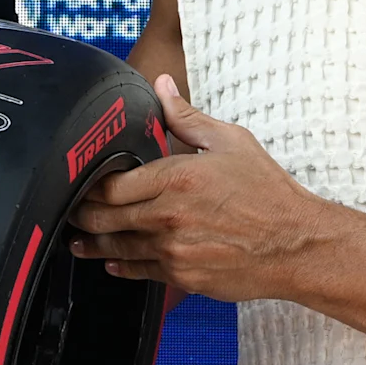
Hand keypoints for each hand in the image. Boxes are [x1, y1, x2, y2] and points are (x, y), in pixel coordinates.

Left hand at [69, 77, 345, 302]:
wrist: (296, 246)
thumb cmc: (269, 193)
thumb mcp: (232, 143)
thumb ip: (187, 118)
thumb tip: (161, 87)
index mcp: (176, 178)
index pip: (111, 184)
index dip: (88, 183)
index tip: (80, 180)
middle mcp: (168, 217)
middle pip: (104, 218)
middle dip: (81, 214)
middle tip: (69, 208)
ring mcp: (172, 251)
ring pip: (117, 247)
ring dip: (92, 243)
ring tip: (78, 239)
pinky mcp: (181, 277)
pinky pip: (139, 272)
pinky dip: (120, 266)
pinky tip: (111, 261)